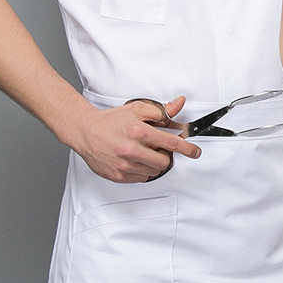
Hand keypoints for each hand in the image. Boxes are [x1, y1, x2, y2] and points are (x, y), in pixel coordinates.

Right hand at [74, 95, 201, 181]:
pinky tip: (136, 159)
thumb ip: (161, 110)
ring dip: (154, 162)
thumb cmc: (112, 120)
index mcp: (139, 132)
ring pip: (153, 171)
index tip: (195, 152)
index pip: (171, 143)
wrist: (87, 132)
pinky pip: (141, 178)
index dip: (187, 148)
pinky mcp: (119, 176)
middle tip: (159, 148)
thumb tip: (179, 104)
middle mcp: (132, 150)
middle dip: (166, 155)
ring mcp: (125, 165)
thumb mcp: (138, 109)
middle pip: (164, 161)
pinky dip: (143, 170)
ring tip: (144, 151)